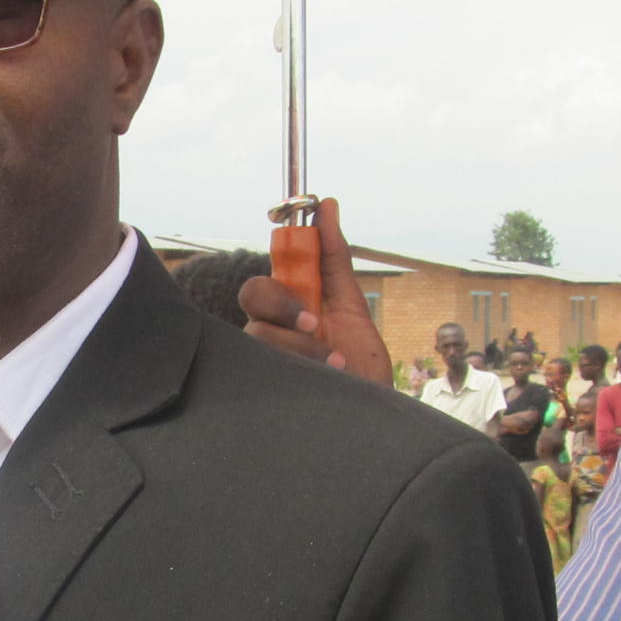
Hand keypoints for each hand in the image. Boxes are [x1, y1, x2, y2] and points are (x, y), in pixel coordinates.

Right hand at [238, 198, 395, 385]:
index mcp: (285, 309)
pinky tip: (327, 379)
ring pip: (259, 334)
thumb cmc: (359, 363)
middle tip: (316, 324)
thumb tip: (326, 205)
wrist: (369, 415)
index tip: (309, 294)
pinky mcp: (262, 386)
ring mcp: (263, 360)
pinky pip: (264, 367)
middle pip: (251, 298)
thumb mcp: (351, 306)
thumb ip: (334, 257)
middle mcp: (268, 332)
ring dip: (302, 347)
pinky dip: (301, 368)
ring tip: (336, 365)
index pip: (263, 283)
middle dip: (283, 306)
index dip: (279, 282)